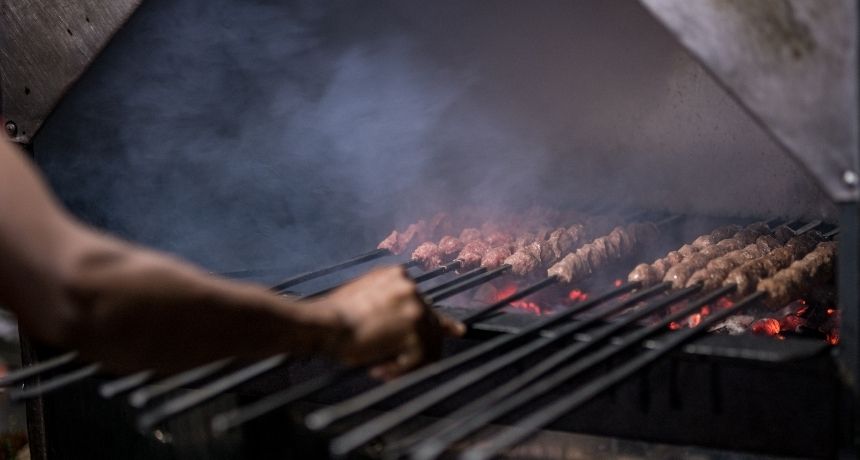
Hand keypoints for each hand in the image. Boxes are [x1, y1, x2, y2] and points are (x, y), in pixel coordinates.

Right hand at [317, 266, 463, 378]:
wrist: (322, 323)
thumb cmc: (334, 320)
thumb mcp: (364, 304)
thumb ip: (389, 311)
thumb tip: (417, 330)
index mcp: (396, 277)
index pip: (425, 302)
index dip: (441, 322)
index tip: (457, 331)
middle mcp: (410, 286)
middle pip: (432, 326)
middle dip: (418, 351)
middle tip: (397, 367)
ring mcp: (415, 304)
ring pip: (428, 345)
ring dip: (407, 364)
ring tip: (381, 369)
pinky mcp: (416, 326)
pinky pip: (419, 358)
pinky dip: (401, 370)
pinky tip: (379, 370)